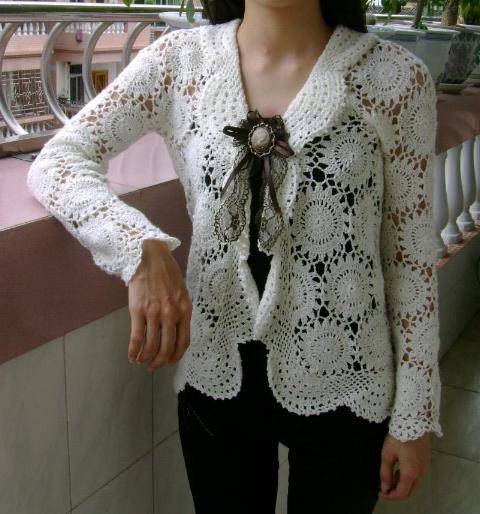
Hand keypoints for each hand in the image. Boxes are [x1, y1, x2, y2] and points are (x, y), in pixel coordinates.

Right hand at [127, 239, 191, 370]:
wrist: (149, 257)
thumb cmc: (166, 273)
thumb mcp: (181, 293)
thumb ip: (181, 312)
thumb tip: (176, 332)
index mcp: (185, 310)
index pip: (184, 342)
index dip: (176, 356)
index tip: (170, 361)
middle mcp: (171, 315)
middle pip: (167, 348)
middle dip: (160, 362)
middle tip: (154, 366)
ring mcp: (154, 314)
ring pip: (151, 346)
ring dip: (146, 358)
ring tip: (142, 362)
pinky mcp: (138, 311)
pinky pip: (136, 338)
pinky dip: (133, 351)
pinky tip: (132, 356)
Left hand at [379, 431, 430, 499]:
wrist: (415, 421)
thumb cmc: (398, 436)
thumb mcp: (387, 453)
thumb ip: (385, 472)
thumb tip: (384, 488)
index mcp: (411, 473)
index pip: (402, 493)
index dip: (390, 496)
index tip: (380, 493)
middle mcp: (421, 474)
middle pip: (409, 491)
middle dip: (396, 492)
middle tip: (384, 487)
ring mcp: (425, 468)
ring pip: (413, 483)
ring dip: (401, 484)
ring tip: (388, 478)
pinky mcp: (426, 461)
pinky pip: (416, 475)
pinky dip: (407, 477)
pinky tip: (398, 470)